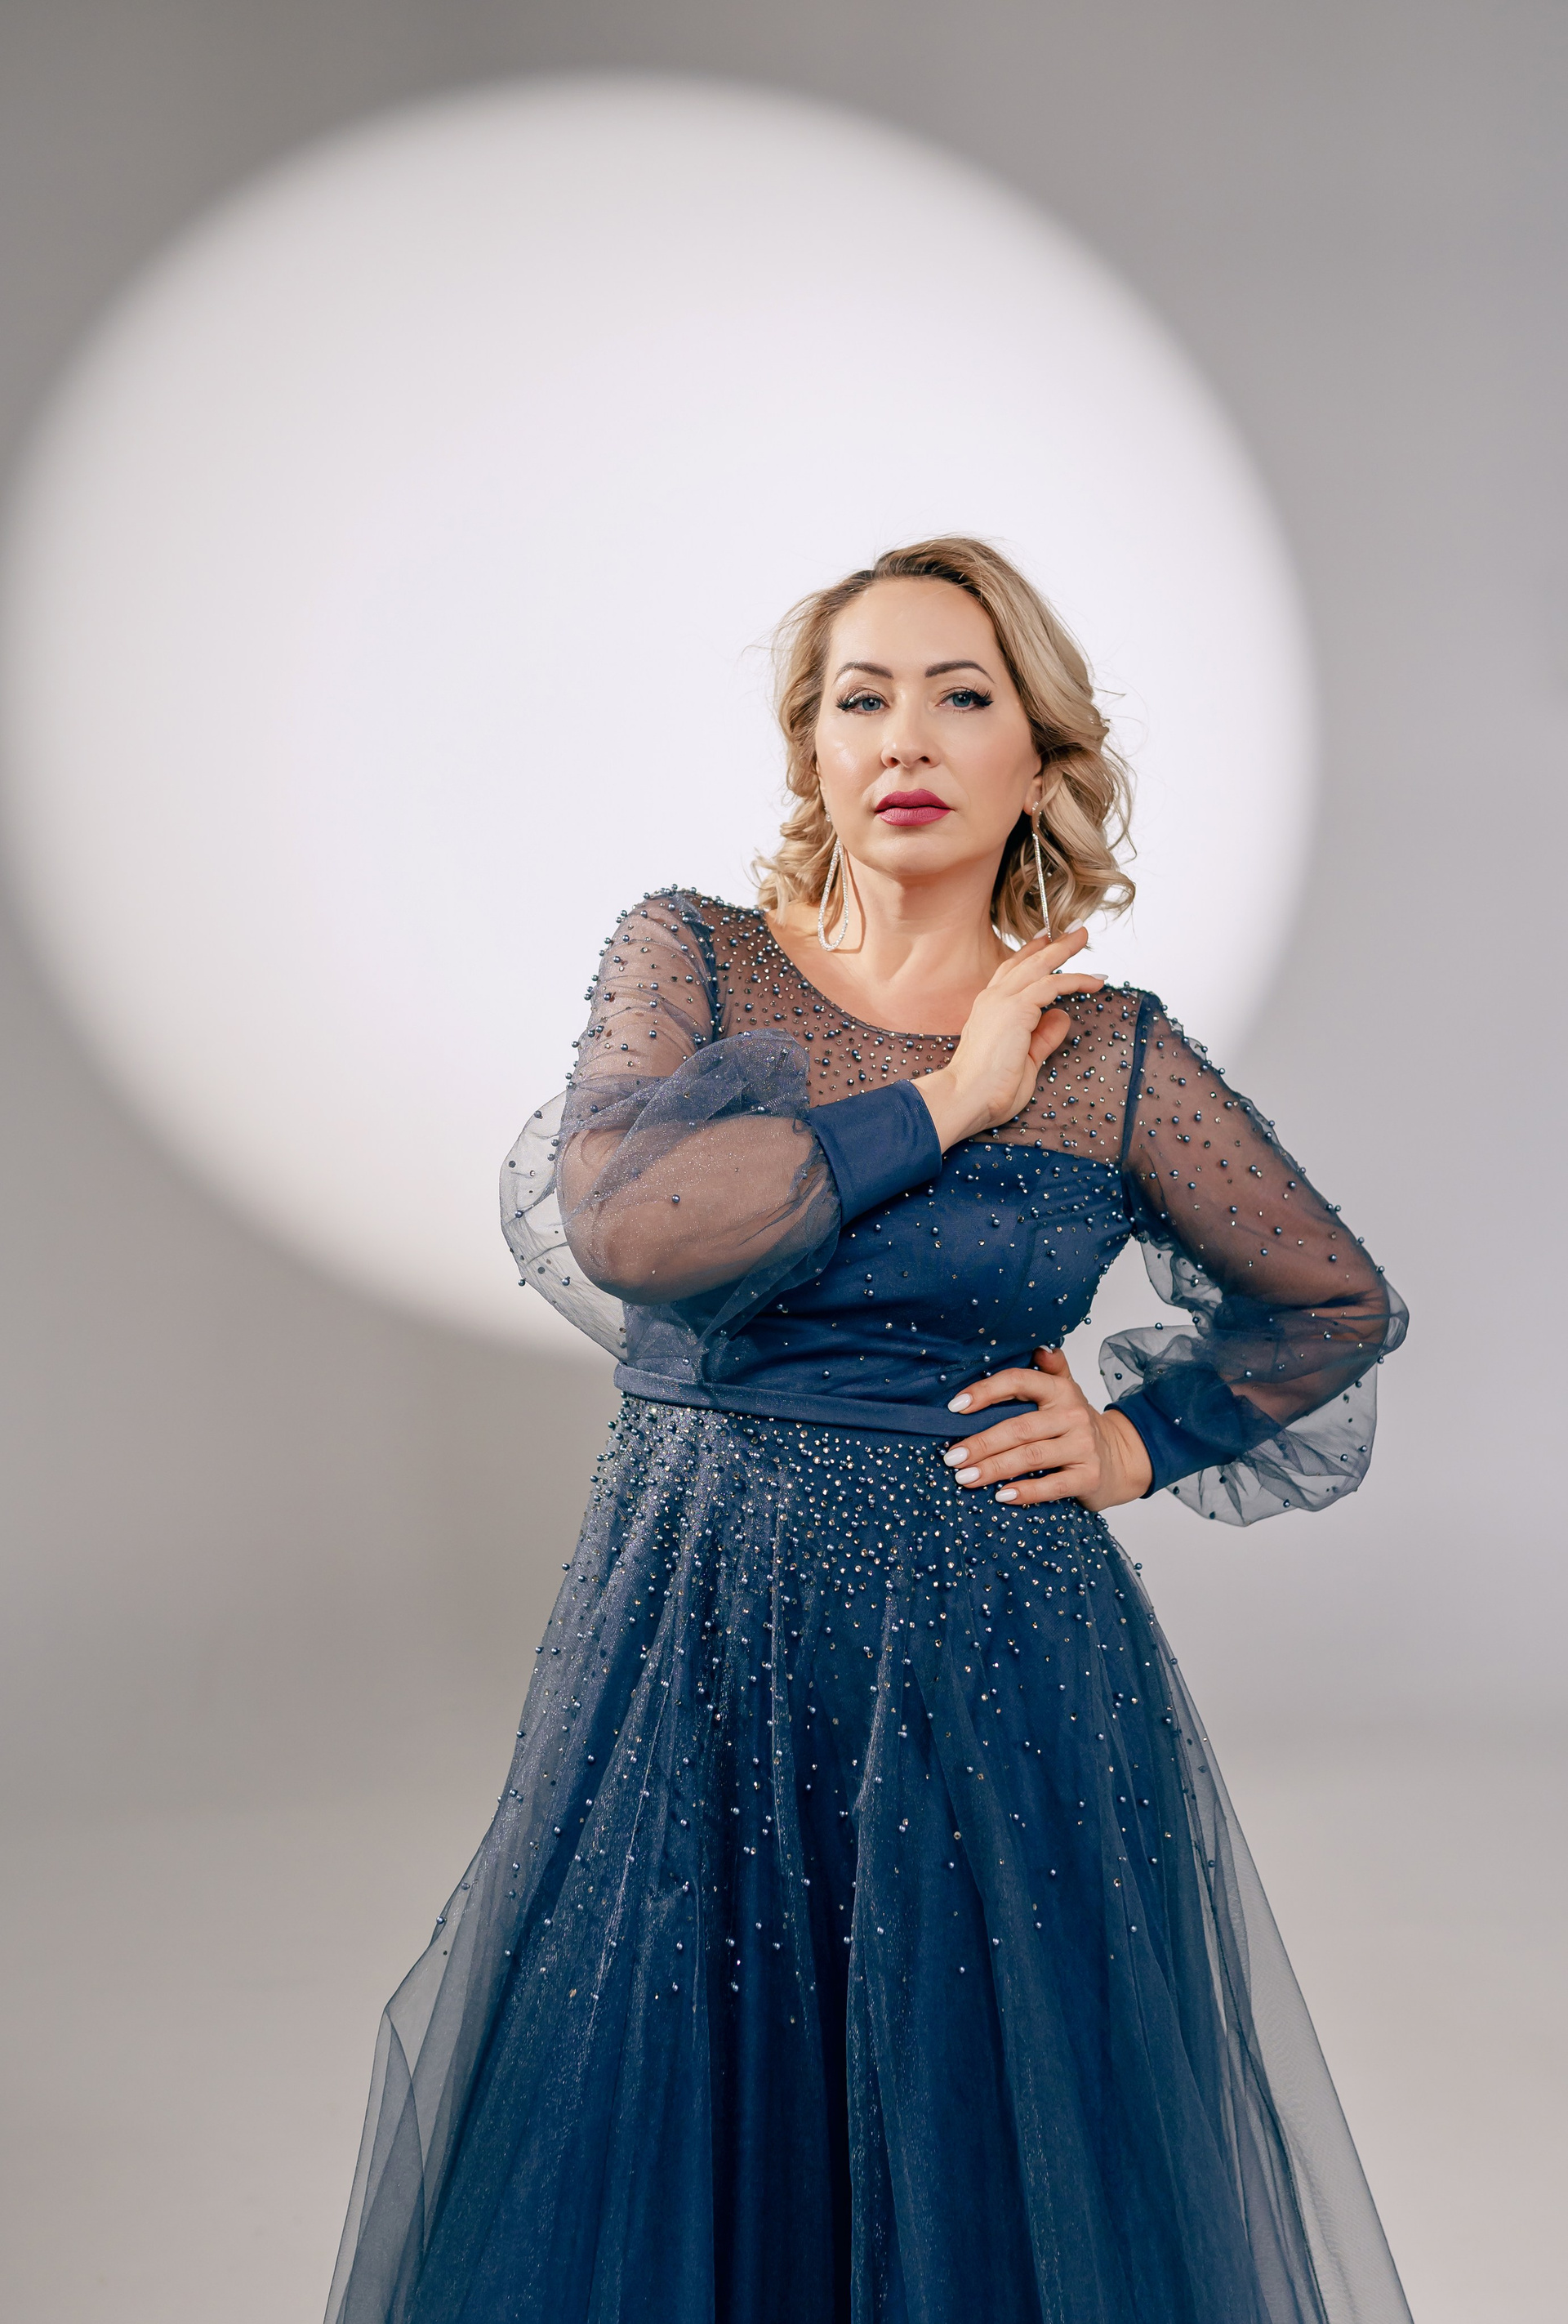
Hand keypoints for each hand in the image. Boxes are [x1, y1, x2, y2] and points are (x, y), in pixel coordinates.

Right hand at [913, 927, 1103, 1148]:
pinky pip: (1052, 984)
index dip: (1030, 955)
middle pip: (1026, 961)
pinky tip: (1093, 981)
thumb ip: (1043, 1036)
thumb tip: (1062, 1016)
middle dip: (1051, 944)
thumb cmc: (988, 1087)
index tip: (1047, 941)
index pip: (1012, 972)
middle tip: (1073, 930)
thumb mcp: (1025, 1058)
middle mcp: (993, 998)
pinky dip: (1074, 979)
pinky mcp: (1016, 1008)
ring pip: (1039, 965)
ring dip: (1064, 949)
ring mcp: (1002, 1001)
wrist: (965, 1097)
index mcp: (990, 1009)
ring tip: (1083, 936)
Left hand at [940, 1346, 1152, 1511]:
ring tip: (964, 1477)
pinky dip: (1025, 1492)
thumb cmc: (1077, 1425)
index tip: (955, 1407)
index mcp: (1060, 1390)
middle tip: (951, 1457)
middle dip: (980, 1443)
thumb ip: (1050, 1368)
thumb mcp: (1066, 1390)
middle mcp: (1072, 1415)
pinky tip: (1001, 1496)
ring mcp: (1083, 1447)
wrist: (1122, 1457)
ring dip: (994, 1469)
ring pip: (1030, 1457)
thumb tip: (1039, 1346)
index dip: (985, 1392)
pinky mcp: (1089, 1477)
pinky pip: (1052, 1485)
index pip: (1019, 1381)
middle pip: (1018, 1428)